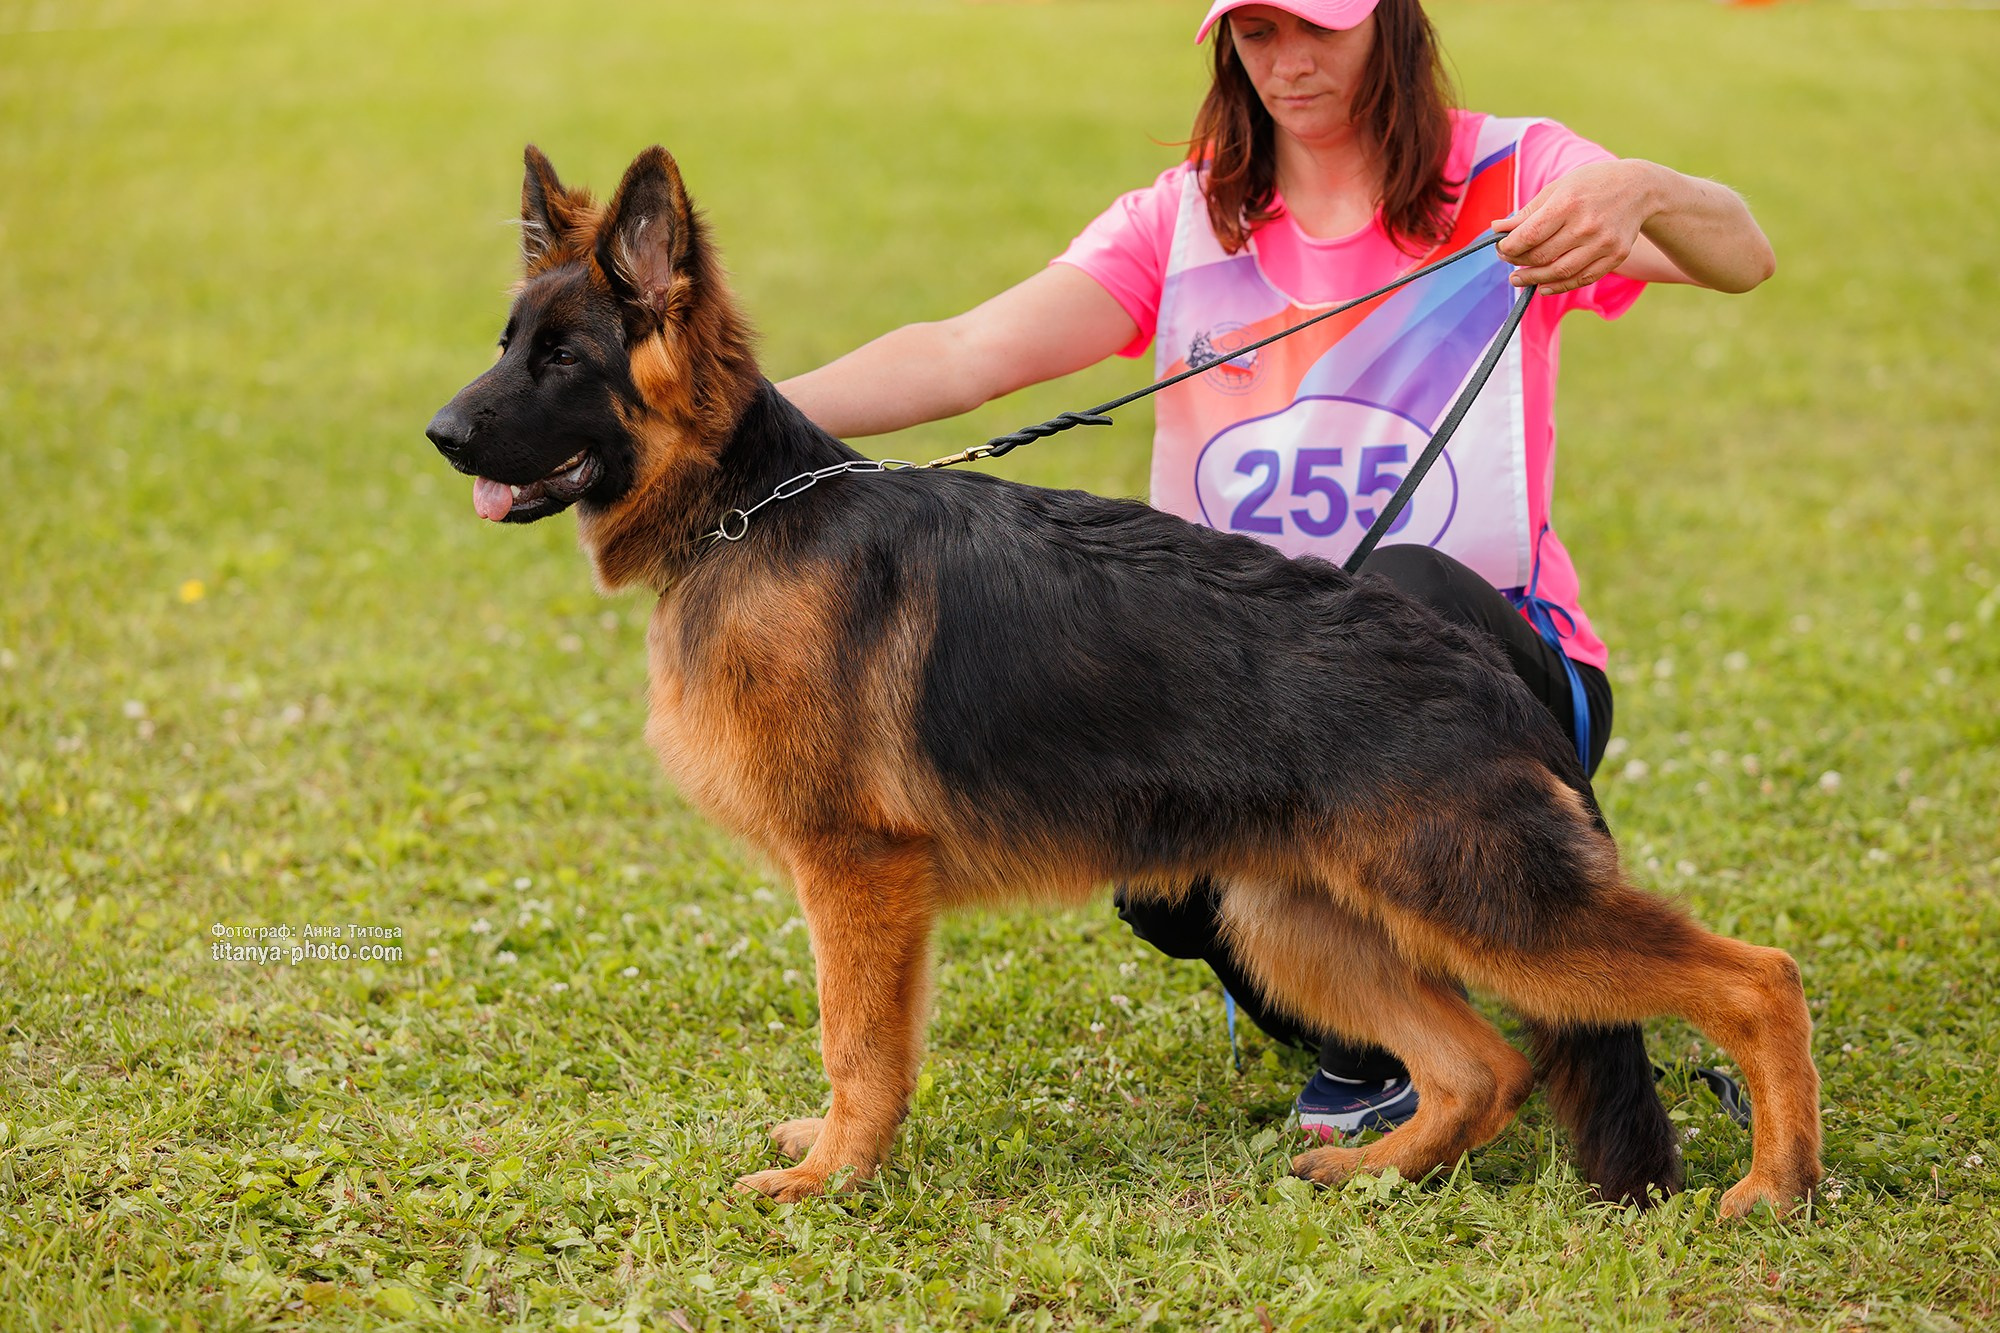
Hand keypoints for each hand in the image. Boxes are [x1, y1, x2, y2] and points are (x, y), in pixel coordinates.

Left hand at [1491, 160, 1660, 294]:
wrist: (1639, 188)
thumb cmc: (1591, 185)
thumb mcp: (1558, 188)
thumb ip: (1528, 211)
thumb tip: (1497, 229)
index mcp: (1568, 204)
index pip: (1530, 235)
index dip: (1510, 247)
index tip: (1501, 248)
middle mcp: (1587, 225)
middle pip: (1542, 256)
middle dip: (1518, 262)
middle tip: (1508, 261)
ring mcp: (1603, 243)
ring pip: (1560, 272)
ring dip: (1533, 279)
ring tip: (1518, 278)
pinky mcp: (1615, 256)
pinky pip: (1582, 279)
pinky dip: (1558, 286)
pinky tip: (1543, 286)